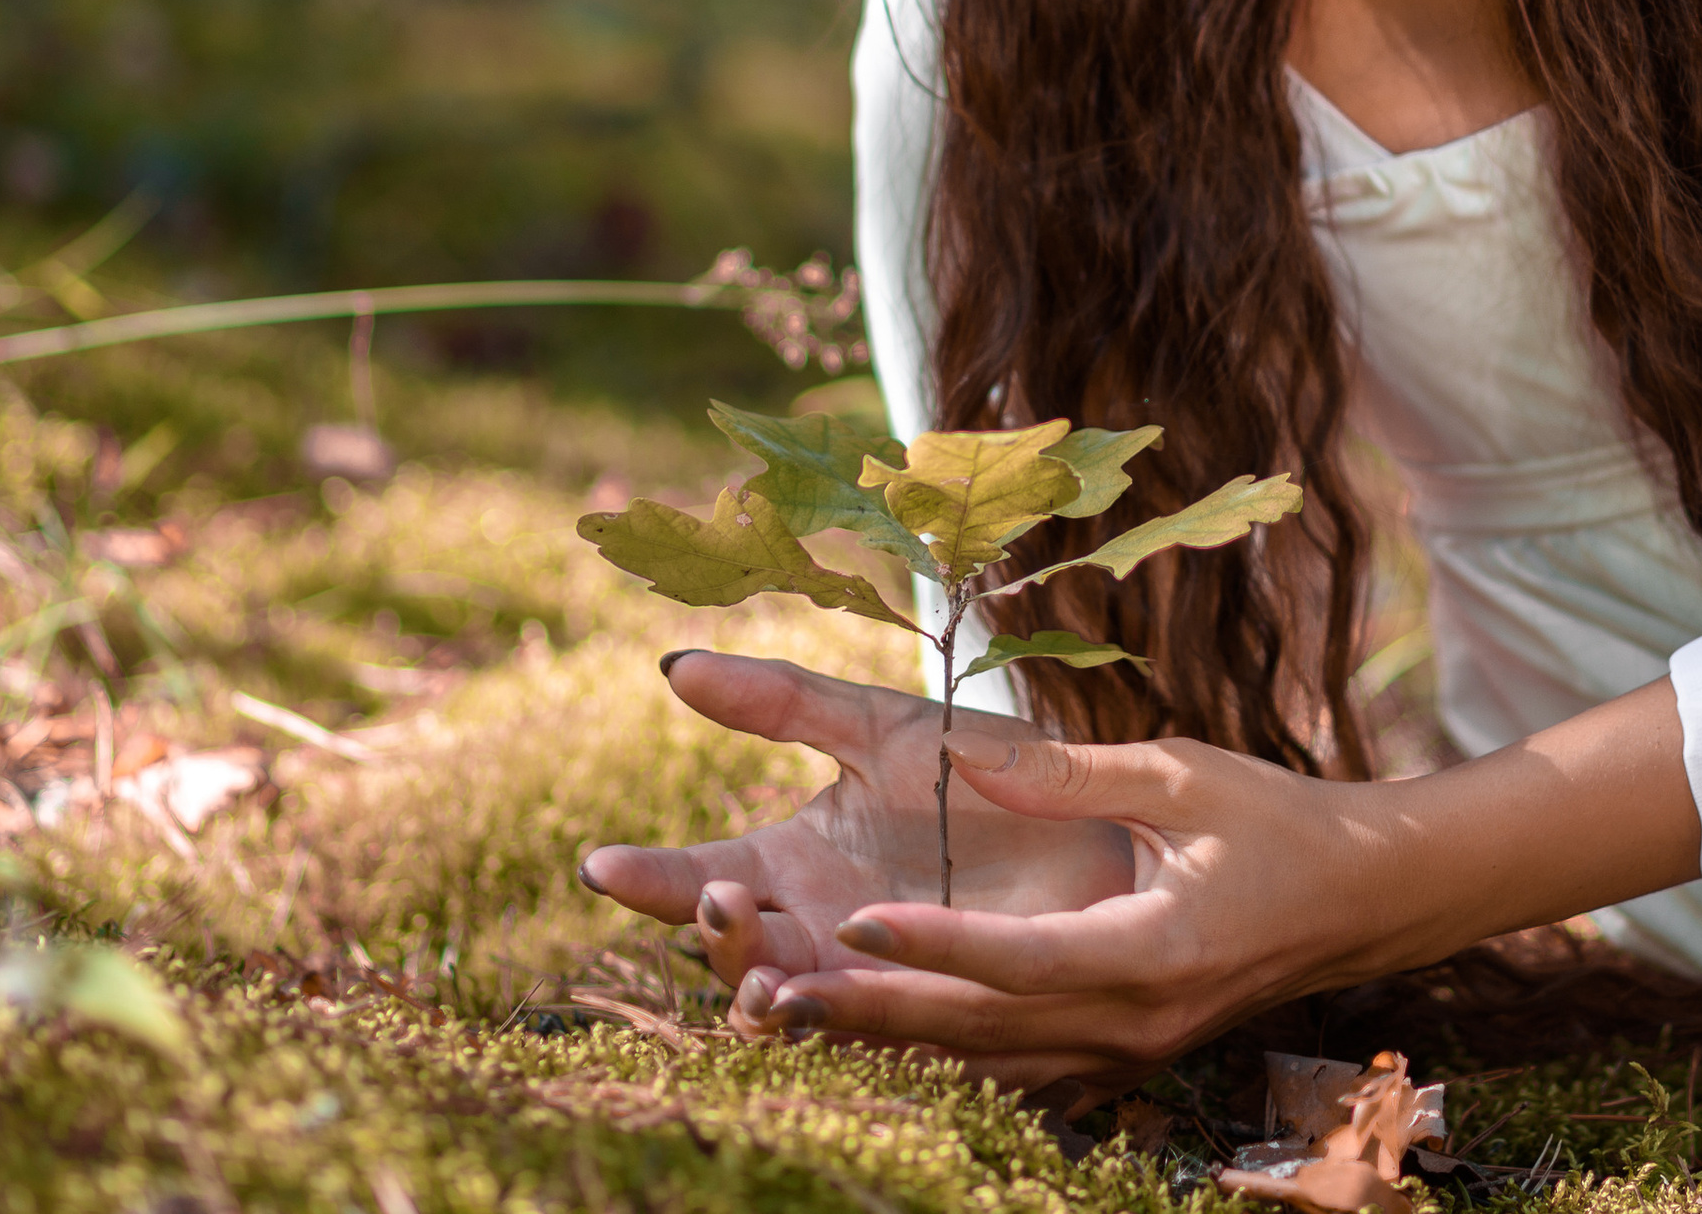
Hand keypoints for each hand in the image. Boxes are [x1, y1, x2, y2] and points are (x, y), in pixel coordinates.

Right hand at [577, 652, 1135, 1037]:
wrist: (1099, 821)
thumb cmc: (986, 768)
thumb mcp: (881, 725)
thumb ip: (783, 701)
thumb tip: (674, 664)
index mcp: (792, 859)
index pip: (697, 875)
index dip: (649, 877)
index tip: (602, 863)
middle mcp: (814, 928)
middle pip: (735, 952)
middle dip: (716, 935)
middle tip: (718, 900)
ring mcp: (867, 977)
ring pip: (792, 1007)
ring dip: (770, 994)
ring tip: (771, 977)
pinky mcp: (931, 1015)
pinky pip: (877, 1038)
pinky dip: (851, 1030)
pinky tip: (838, 1011)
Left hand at [736, 729, 1426, 1092]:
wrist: (1359, 896)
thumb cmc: (1273, 819)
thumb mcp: (1180, 774)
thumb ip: (1066, 771)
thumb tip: (960, 748)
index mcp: (1154, 951)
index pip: (1024, 962)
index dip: (939, 948)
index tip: (857, 922)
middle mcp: (1134, 1023)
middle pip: (986, 1033)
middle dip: (877, 1016)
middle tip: (775, 995)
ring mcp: (1128, 1055)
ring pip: (990, 1063)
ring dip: (893, 1041)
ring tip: (793, 1015)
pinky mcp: (1122, 1057)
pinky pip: (1018, 1067)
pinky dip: (943, 1051)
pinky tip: (872, 1033)